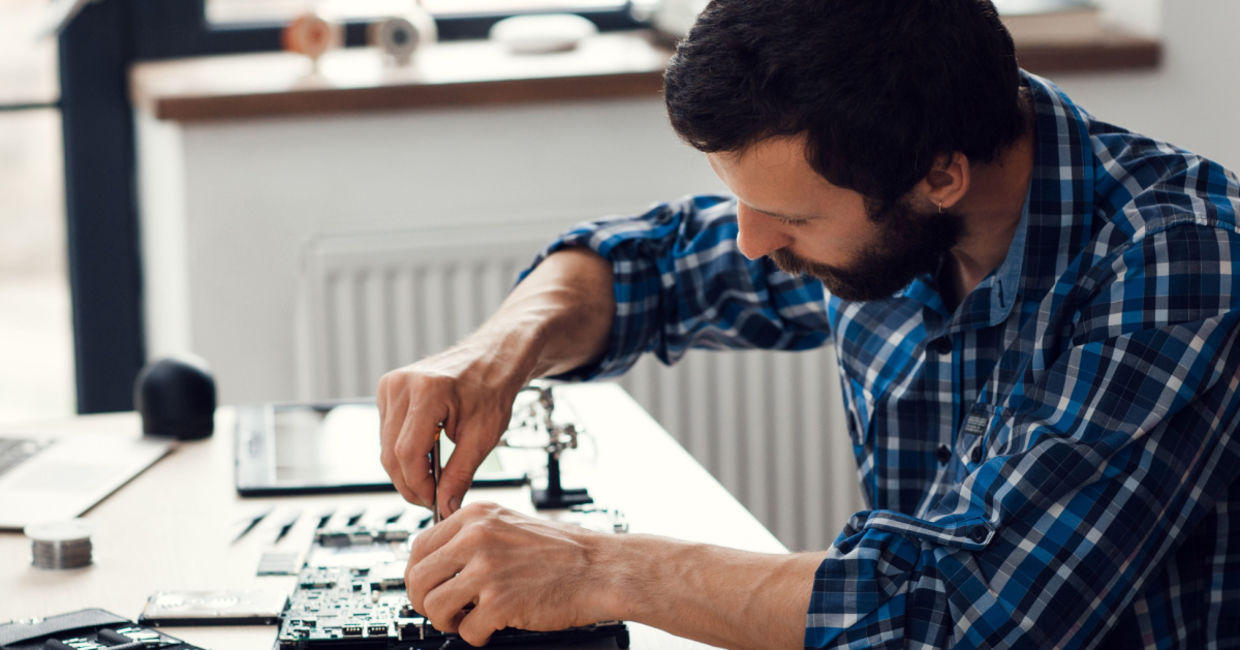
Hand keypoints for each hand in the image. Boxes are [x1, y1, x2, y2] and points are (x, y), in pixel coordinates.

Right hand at [377, 344, 525, 515]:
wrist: (492, 357)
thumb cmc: (492, 388)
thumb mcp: (483, 436)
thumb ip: (460, 474)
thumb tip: (445, 506)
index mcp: (428, 391)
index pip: (407, 453)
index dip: (418, 485)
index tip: (434, 502)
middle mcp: (402, 384)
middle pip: (391, 453)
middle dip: (410, 483)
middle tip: (433, 499)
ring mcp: (391, 384)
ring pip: (386, 445)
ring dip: (406, 469)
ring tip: (434, 479)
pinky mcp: (388, 389)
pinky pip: (387, 432)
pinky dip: (403, 451)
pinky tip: (425, 456)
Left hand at [404, 502, 615, 645]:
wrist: (602, 568)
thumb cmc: (564, 552)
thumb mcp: (510, 524)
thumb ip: (473, 537)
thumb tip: (437, 564)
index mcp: (476, 516)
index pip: (418, 546)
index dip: (418, 575)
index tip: (428, 587)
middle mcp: (477, 538)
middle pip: (418, 578)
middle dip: (425, 602)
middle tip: (444, 611)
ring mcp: (487, 569)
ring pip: (433, 607)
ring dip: (447, 622)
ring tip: (467, 619)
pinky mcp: (500, 602)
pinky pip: (466, 630)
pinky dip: (477, 636)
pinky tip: (493, 626)